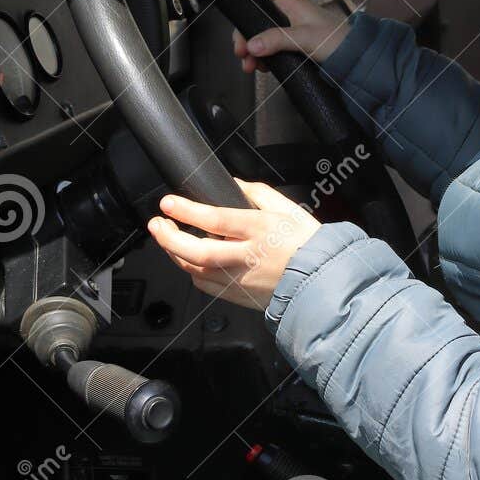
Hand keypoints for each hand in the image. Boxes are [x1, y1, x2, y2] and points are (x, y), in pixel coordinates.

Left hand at [146, 180, 320, 311]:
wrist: (321, 284)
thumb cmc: (308, 245)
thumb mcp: (288, 209)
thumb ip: (258, 194)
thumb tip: (234, 185)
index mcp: (260, 231)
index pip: (216, 220)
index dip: (187, 211)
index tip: (168, 203)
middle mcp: (247, 257)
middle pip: (198, 251)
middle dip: (169, 237)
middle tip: (157, 223)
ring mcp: (240, 280)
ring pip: (196, 270)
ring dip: (175, 253)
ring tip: (167, 238)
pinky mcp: (237, 295)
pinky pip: (205, 285)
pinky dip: (191, 271)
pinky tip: (188, 259)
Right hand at [232, 0, 350, 73]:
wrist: (358, 60)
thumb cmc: (339, 41)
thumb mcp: (305, 38)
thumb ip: (277, 39)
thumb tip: (252, 45)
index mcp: (291, 3)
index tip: (236, 15)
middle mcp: (288, 14)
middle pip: (256, 17)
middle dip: (246, 35)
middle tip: (241, 52)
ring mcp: (290, 31)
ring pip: (262, 36)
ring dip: (253, 50)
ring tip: (250, 66)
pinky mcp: (293, 47)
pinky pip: (271, 50)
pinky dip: (263, 59)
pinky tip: (263, 68)